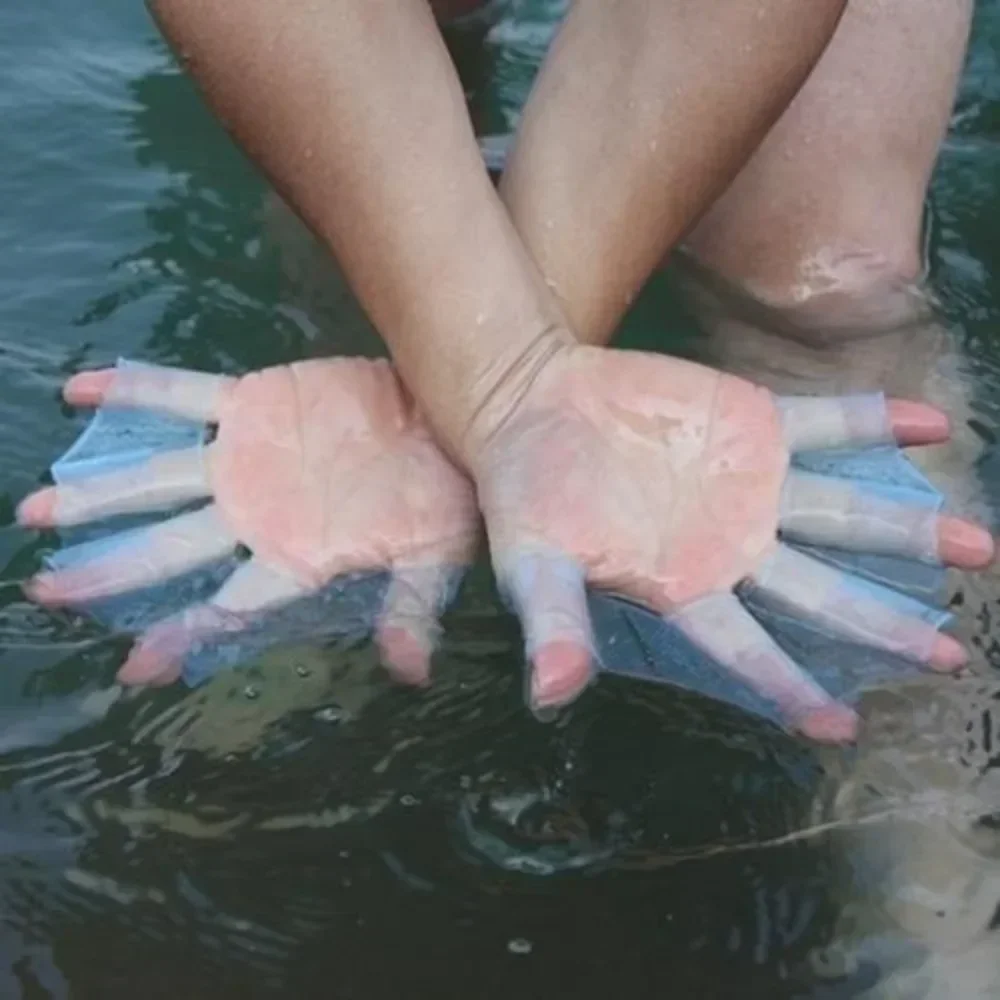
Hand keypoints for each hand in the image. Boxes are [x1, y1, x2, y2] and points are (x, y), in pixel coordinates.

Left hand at [18, 358, 477, 685]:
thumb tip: (412, 672)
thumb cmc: (442, 495)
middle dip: (110, 570)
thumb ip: (412, 605)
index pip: (232, 602)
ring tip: (35, 512)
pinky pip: (182, 397)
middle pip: (171, 548)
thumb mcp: (435, 553)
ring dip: (101, 492)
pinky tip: (79, 391)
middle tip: (47, 590)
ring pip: (159, 479)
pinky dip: (136, 393)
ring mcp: (245, 460)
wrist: (443, 418)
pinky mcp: (250, 406)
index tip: (134, 666)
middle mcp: (256, 515)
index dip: (186, 634)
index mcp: (297, 557)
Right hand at [470, 345, 994, 741]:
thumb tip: (553, 696)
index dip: (788, 687)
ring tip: (978, 549)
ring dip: (907, 529)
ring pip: (841, 513)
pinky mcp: (754, 425)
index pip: (745, 647)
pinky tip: (932, 422)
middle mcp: (731, 545)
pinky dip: (874, 421)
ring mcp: (751, 484)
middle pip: (819, 592)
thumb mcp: (530, 562)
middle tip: (947, 656)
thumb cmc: (526, 494)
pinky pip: (826, 424)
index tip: (839, 727)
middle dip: (882, 624)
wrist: (535, 407)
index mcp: (682, 586)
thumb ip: (554, 622)